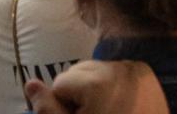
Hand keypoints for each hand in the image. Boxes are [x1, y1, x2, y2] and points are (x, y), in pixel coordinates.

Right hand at [26, 60, 168, 113]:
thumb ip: (48, 110)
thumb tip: (30, 83)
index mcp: (97, 82)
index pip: (61, 83)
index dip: (64, 105)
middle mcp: (118, 67)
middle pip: (79, 71)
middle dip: (79, 92)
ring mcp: (135, 69)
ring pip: (97, 70)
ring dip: (95, 87)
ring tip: (106, 112)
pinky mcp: (147, 73)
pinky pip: (118, 71)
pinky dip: (114, 84)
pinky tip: (120, 105)